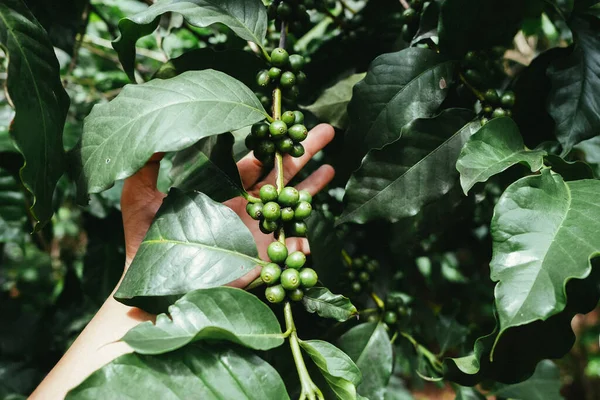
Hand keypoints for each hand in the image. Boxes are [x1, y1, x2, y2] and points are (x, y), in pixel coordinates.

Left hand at [120, 124, 335, 285]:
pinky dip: (298, 246)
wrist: (152, 287)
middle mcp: (243, 206)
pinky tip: (308, 240)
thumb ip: (148, 164)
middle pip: (280, 175)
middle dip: (303, 153)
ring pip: (289, 206)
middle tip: (326, 131)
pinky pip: (286, 250)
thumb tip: (160, 128)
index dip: (273, 143)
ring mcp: (254, 231)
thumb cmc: (143, 243)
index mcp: (222, 188)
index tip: (289, 123)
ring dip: (311, 189)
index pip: (254, 160)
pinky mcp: (259, 258)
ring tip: (332, 168)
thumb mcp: (139, 196)